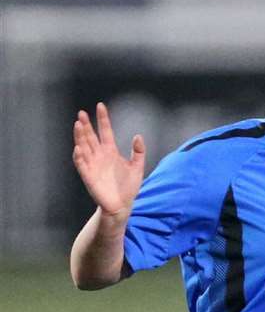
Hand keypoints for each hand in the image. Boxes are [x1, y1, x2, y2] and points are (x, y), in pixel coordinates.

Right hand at [72, 103, 144, 217]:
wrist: (122, 205)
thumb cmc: (128, 187)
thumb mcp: (138, 167)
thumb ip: (139, 152)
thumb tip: (138, 136)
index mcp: (111, 151)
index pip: (105, 131)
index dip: (103, 119)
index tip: (100, 106)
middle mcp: (99, 155)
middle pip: (91, 137)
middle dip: (86, 125)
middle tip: (82, 113)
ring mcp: (93, 164)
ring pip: (84, 147)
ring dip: (80, 136)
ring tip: (78, 124)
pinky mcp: (88, 176)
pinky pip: (81, 164)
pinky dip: (79, 156)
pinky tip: (78, 148)